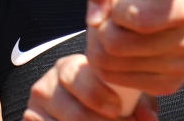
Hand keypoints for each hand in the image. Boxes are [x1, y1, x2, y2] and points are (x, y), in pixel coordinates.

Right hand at [23, 53, 157, 120]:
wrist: (79, 105)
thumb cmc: (105, 101)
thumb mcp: (122, 97)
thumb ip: (139, 104)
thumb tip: (147, 117)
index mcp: (69, 68)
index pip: (80, 80)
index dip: (100, 97)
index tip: (119, 110)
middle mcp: (46, 85)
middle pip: (72, 112)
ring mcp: (35, 109)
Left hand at [85, 0, 183, 95]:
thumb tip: (95, 19)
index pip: (140, 19)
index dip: (116, 8)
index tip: (118, 0)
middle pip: (118, 45)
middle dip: (102, 30)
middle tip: (108, 18)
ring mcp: (182, 68)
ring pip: (112, 66)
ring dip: (100, 48)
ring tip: (111, 31)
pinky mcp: (168, 86)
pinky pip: (118, 81)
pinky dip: (108, 65)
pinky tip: (118, 49)